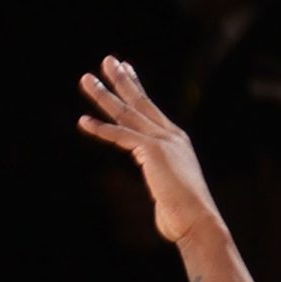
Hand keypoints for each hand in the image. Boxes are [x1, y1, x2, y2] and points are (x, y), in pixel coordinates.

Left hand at [78, 56, 222, 247]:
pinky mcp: (151, 151)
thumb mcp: (170, 192)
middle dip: (121, 80)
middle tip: (107, 60)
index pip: (151, 109)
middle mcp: (170, 135)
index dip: (136, 87)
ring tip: (86, 79)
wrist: (197, 220)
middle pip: (139, 102)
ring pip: (126, 113)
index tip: (125, 69)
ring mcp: (161, 141)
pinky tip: (82, 121)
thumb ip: (162, 183)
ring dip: (103, 95)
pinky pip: (120, 136)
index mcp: (176, 141)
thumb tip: (160, 194)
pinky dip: (100, 129)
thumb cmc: (184, 216)